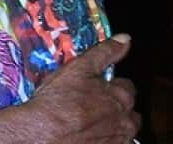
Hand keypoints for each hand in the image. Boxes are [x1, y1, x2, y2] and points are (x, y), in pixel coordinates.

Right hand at [23, 34, 139, 142]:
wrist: (43, 134)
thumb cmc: (58, 100)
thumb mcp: (79, 68)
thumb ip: (105, 52)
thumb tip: (126, 38)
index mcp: (122, 97)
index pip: (128, 87)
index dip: (112, 86)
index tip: (97, 87)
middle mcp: (126, 121)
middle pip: (130, 113)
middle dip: (117, 109)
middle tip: (93, 107)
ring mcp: (118, 140)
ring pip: (123, 131)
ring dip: (112, 126)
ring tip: (89, 123)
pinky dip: (105, 139)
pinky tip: (88, 135)